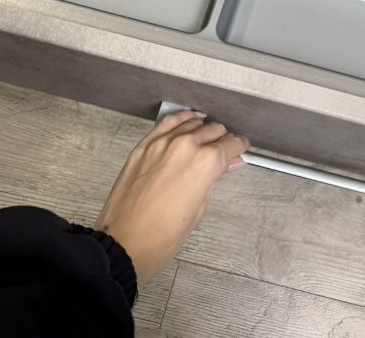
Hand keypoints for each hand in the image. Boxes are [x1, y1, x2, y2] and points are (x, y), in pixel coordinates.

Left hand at [95, 109, 248, 286]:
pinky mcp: (144, 146)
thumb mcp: (198, 209)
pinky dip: (182, 119)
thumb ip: (213, 179)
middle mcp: (186, 145)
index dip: (239, 147)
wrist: (123, 245)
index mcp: (205, 163)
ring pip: (192, 123)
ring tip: (207, 138)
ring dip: (203, 129)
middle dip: (222, 140)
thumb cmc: (162, 237)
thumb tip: (228, 163)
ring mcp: (162, 142)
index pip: (231, 145)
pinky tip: (190, 121)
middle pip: (213, 130)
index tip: (241, 149)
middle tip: (225, 150)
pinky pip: (168, 122)